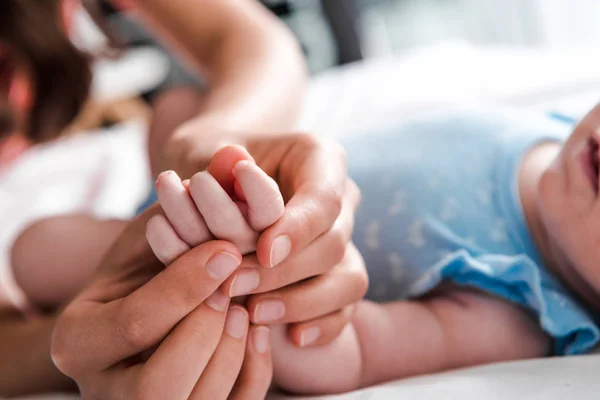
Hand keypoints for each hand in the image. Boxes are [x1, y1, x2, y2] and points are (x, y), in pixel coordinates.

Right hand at [50, 209, 271, 398]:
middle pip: (159, 386)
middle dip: (207, 332)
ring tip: (248, 308)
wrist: (144, 307)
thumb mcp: (152, 234)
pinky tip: (257, 331)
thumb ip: (182, 208)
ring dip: (233, 353)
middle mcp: (102, 388)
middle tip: (237, 288)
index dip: (187, 286)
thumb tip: (234, 160)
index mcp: (78, 340)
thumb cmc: (147, 263)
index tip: (229, 250)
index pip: (135, 324)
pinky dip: (252, 373)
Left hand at [164, 127, 368, 346]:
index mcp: (318, 158)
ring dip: (303, 300)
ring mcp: (342, 238)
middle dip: (286, 270)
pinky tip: (292, 337)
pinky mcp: (336, 273)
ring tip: (255, 313)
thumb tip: (232, 170)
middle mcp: (339, 198)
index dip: (299, 227)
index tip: (263, 251)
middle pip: (334, 241)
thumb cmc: (206, 161)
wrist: (214, 181)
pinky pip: (345, 305)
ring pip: (348, 277)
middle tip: (235, 285)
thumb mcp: (201, 151)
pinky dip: (323, 323)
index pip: (324, 195)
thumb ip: (216, 163)